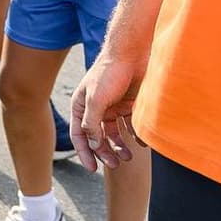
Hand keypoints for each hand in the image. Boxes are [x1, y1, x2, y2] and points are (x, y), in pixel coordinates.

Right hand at [71, 49, 145, 169]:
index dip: (85, 152)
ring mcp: (112, 107)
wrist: (132, 52)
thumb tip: (92, 145)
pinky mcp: (128, 104)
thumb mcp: (96, 99)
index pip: (79, 135)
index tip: (92, 168)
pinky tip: (140, 143)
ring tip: (128, 156)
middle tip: (115, 164)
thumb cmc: (109, 72)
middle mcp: (96, 108)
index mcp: (82, 106)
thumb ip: (92, 124)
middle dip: (104, 152)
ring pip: (114, 134)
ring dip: (119, 146)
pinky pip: (130, 125)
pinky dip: (134, 136)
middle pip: (97, 137)